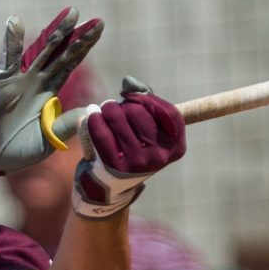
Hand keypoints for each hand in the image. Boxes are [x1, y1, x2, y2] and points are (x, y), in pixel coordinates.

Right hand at [0, 9, 103, 183]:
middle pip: (63, 54)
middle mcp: (38, 82)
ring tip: (71, 14)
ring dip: (57, 32)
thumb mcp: (48, 140)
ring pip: (44, 51)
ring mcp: (22, 80)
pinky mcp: (5, 82)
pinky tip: (15, 22)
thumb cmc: (15, 150)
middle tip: (97, 20)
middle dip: (79, 37)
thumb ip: (68, 124)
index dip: (84, 48)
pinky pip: (10, 58)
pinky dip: (12, 40)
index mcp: (49, 94)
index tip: (99, 29)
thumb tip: (91, 110)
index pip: (70, 65)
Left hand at [72, 77, 184, 219]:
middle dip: (123, 104)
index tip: (132, 96)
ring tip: (104, 110)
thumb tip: (129, 83)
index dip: (148, 99)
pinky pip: (102, 133)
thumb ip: (144, 103)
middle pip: (139, 112)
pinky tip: (92, 115)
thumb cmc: (131, 150)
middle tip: (113, 107)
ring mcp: (138, 163)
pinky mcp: (115, 167)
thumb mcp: (146, 131)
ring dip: (107, 109)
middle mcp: (160, 156)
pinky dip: (94, 120)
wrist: (110, 186)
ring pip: (119, 118)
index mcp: (175, 147)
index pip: (168, 112)